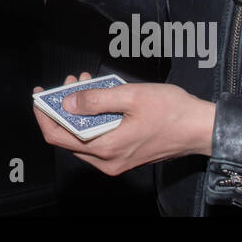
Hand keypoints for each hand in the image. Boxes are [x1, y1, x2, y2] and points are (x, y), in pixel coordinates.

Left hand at [32, 73, 215, 175]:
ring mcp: (117, 160)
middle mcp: (108, 161)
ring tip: (85, 84)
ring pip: (83, 136)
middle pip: (69, 136)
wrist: (201, 129)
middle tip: (70, 81)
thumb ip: (95, 100)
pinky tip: (100, 96)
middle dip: (64, 106)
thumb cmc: (172, 111)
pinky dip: (93, 117)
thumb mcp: (130, 96)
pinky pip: (98, 138)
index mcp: (107, 148)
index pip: (58, 137)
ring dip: (79, 110)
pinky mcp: (124, 155)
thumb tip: (67, 103)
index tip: (40, 94)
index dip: (44, 115)